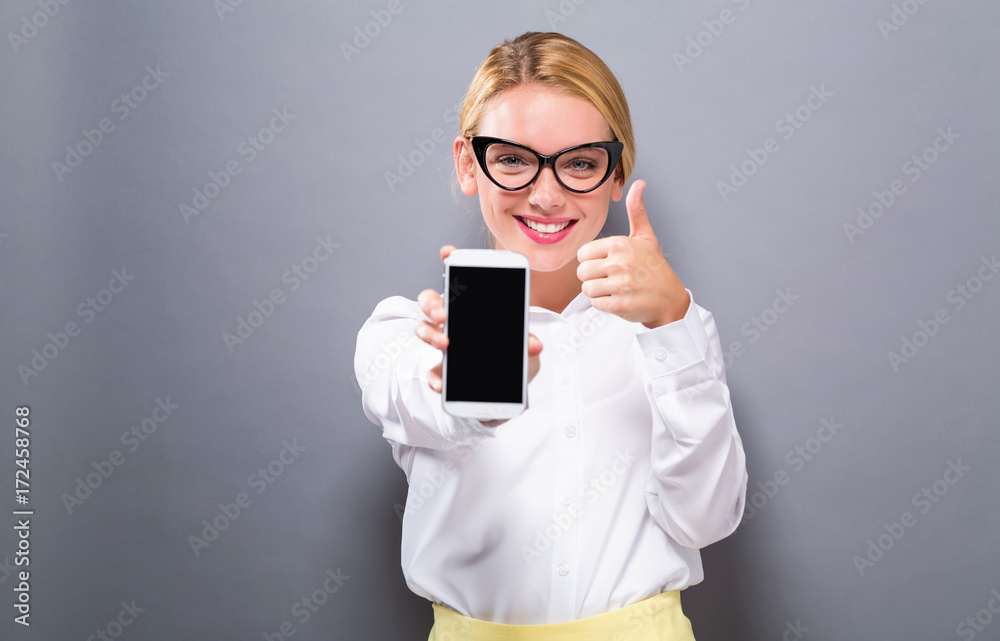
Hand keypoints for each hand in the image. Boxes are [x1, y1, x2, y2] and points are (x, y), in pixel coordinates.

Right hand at [416, 245, 542, 402]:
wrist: (509, 386)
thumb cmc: (512, 354)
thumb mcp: (523, 344)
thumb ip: (527, 341)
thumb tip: (534, 344)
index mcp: (470, 305)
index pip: (457, 277)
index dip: (450, 261)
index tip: (448, 252)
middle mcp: (452, 319)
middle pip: (430, 301)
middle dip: (432, 304)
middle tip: (443, 314)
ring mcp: (444, 342)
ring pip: (423, 329)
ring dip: (429, 334)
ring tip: (444, 342)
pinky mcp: (443, 370)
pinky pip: (432, 371)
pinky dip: (434, 377)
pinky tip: (442, 384)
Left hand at [576, 180, 688, 327]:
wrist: (670, 298)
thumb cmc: (655, 268)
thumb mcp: (645, 236)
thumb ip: (636, 210)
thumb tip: (638, 184)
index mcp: (620, 245)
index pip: (583, 254)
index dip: (592, 260)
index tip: (605, 263)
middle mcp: (620, 263)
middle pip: (582, 272)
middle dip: (592, 277)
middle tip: (609, 278)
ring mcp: (620, 285)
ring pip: (586, 289)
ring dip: (597, 292)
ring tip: (614, 288)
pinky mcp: (620, 304)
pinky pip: (596, 304)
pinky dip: (604, 304)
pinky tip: (618, 298)